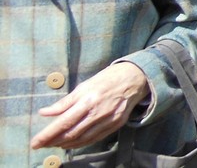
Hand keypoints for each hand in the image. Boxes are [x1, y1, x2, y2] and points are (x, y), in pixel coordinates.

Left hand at [30, 62, 149, 149]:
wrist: (135, 78)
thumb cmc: (107, 79)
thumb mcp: (83, 86)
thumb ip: (64, 102)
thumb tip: (45, 112)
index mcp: (88, 100)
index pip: (63, 122)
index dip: (47, 135)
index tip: (35, 143)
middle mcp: (98, 112)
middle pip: (71, 134)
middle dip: (54, 142)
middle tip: (42, 145)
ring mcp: (109, 120)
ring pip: (83, 139)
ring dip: (66, 144)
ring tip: (55, 144)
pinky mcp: (117, 124)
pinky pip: (95, 138)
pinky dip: (82, 143)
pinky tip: (73, 143)